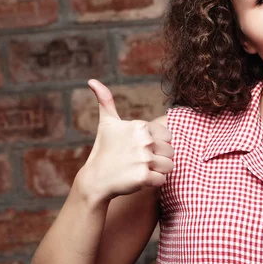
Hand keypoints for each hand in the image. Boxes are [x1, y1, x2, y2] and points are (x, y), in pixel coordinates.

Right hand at [74, 79, 173, 205]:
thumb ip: (105, 100)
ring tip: (140, 170)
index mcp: (140, 125)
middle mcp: (143, 140)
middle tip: (139, 162)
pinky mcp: (144, 177)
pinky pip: (162, 180)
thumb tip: (92, 81)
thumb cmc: (103, 150)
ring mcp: (144, 158)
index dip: (157, 144)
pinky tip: (138, 179)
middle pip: (170, 151)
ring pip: (169, 166)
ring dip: (158, 171)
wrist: (95, 180)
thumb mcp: (106, 123)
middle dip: (158, 158)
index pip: (167, 136)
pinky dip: (153, 183)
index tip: (140, 149)